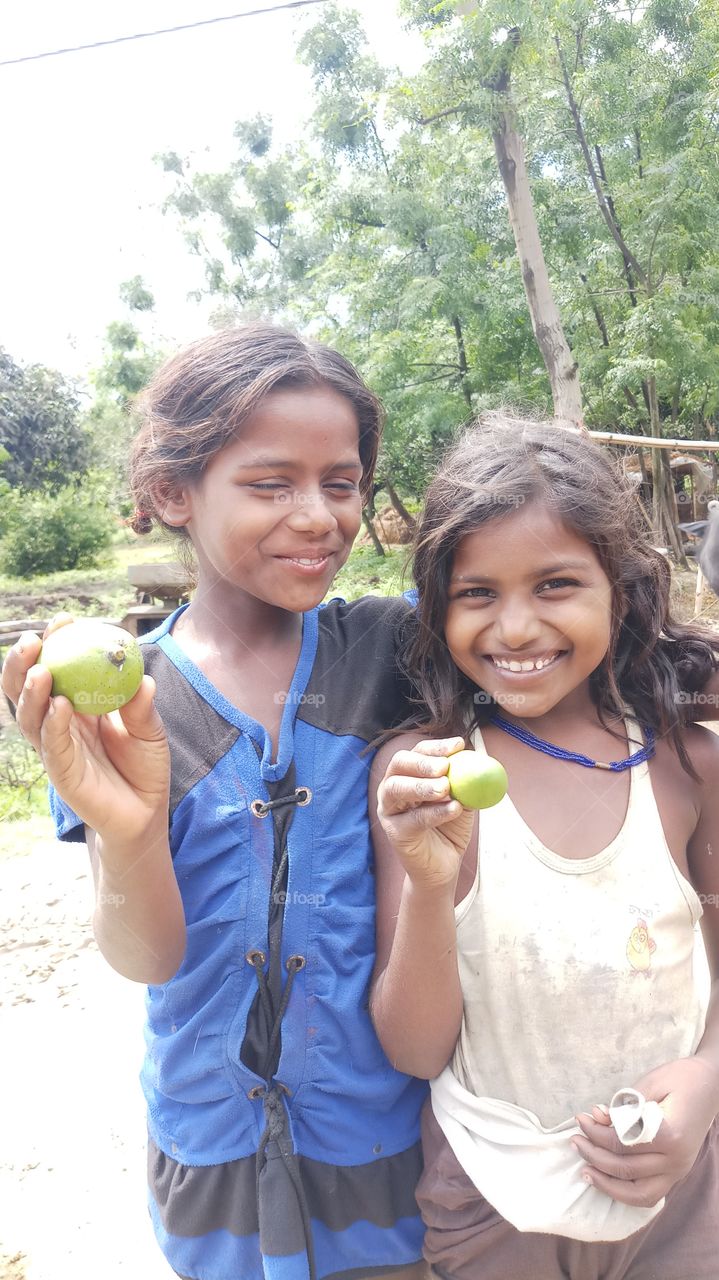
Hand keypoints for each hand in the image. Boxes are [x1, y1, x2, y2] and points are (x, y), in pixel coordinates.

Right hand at [2, 614, 169, 846]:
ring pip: (30, 716)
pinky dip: (53, 725)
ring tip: (40, 670)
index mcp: (77, 703)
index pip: (58, 668)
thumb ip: (143, 708)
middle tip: (32, 639)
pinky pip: (52, 746)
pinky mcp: (61, 773)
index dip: (55, 643)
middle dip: (23, 662)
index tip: (64, 620)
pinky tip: (60, 706)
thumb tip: (144, 681)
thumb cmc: (144, 766)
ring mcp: (56, 747)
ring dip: (31, 691)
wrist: (146, 813)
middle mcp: (59, 722)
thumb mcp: (150, 731)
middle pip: (27, 688)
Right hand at [376, 738, 475, 890]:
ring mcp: (389, 810)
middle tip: (445, 767)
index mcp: (410, 774)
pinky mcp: (394, 832)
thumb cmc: (450, 827)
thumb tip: (478, 758)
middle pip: (400, 764)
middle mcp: (393, 787)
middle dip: (422, 762)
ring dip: (421, 785)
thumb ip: (465, 781)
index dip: (437, 746)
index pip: (418, 752)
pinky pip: (411, 819)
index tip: (458, 745)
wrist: (444, 865)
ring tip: (445, 789)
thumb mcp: (462, 799)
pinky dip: (434, 812)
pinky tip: (453, 809)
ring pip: (396, 789)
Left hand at [573, 1057, 718, 1206]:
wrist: (711, 1086)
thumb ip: (623, 1105)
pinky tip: (607, 1182)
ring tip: (584, 1170)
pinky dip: (626, 1193)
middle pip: (625, 1169)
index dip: (596, 1134)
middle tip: (574, 1141)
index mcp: (669, 1134)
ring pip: (637, 1193)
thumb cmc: (680, 1078)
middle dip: (594, 1155)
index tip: (581, 1119)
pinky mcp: (677, 1174)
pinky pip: (650, 1195)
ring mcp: (678, 1171)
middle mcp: (676, 1160)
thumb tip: (596, 1117)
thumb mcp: (650, 1082)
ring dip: (606, 1184)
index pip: (621, 1143)